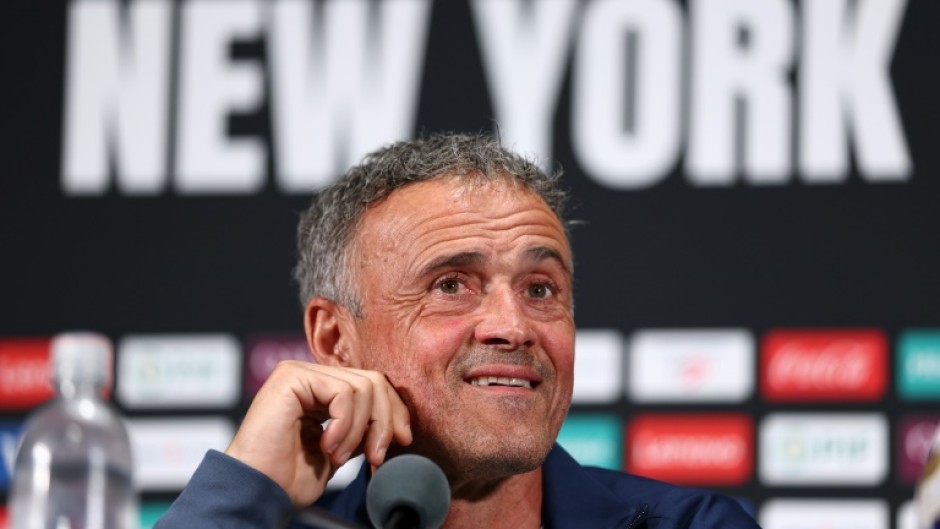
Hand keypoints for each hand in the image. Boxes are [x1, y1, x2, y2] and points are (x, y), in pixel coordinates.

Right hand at [225, 360, 412, 505]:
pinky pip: (343, 393)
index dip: (394, 411)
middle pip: (373, 381)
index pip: (372, 384)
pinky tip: (327, 447)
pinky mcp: (292, 377)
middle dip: (384, 421)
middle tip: (376, 456)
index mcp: (320, 390)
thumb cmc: (288, 477)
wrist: (257, 490)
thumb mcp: (340, 450)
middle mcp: (310, 375)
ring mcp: (300, 372)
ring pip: (363, 386)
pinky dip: (344, 425)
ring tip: (339, 456)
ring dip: (359, 430)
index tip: (403, 441)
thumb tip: (396, 425)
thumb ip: (361, 429)